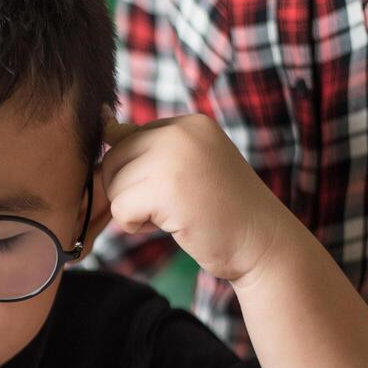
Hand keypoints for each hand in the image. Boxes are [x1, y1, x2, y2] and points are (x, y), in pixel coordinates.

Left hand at [96, 110, 290, 284]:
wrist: (265, 244)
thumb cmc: (224, 210)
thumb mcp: (188, 165)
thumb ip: (151, 148)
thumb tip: (103, 127)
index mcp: (190, 123)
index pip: (128, 137)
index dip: (137, 172)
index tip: (172, 188)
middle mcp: (182, 132)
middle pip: (115, 157)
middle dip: (129, 189)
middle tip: (169, 206)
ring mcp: (174, 157)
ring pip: (113, 183)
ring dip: (133, 208)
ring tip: (173, 214)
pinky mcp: (167, 189)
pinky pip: (120, 208)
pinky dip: (134, 225)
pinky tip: (169, 226)